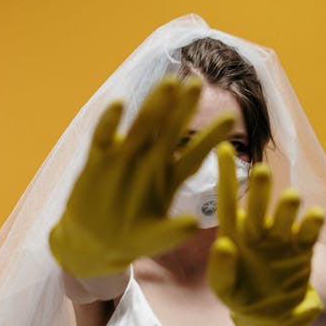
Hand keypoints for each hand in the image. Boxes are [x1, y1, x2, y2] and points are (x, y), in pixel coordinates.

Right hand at [49, 76, 234, 277]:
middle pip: (170, 130)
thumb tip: (192, 225)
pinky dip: (111, 122)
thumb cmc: (130, 238)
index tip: (231, 119)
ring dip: (154, 105)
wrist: (94, 242)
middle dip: (183, 108)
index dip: (211, 136)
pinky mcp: (99, 159)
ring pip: (142, 125)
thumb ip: (172, 233)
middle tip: (198, 84)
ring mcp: (124, 156)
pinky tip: (119, 104)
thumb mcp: (153, 239)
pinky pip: (104, 137)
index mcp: (169, 176)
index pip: (195, 153)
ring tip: (169, 84)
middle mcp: (150, 160)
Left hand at [207, 143, 323, 325]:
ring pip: (285, 215)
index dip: (225, 176)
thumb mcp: (225, 290)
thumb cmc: (241, 298)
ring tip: (290, 198)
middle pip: (257, 205)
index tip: (222, 148)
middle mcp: (257, 230)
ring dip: (288, 205)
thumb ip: (221, 271)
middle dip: (260, 189)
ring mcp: (281, 237)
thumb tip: (224, 245)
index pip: (226, 201)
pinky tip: (314, 216)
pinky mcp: (303, 249)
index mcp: (233, 235)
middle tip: (261, 172)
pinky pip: (309, 232)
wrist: (272, 318)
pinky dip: (313, 222)